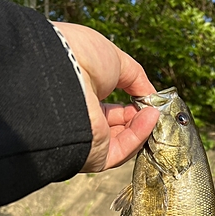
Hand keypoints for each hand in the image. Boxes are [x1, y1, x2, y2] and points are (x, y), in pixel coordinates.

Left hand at [52, 22, 158, 172]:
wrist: (61, 74)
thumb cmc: (79, 58)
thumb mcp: (114, 60)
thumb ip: (136, 78)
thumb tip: (151, 95)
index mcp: (81, 98)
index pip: (110, 109)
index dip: (131, 103)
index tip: (147, 97)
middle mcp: (83, 122)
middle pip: (118, 126)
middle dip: (138, 116)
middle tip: (153, 106)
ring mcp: (88, 141)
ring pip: (124, 139)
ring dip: (142, 125)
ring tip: (154, 110)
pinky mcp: (95, 157)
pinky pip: (124, 149)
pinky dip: (140, 134)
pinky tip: (150, 117)